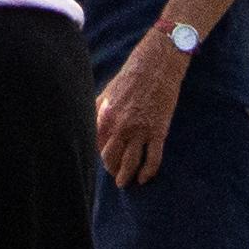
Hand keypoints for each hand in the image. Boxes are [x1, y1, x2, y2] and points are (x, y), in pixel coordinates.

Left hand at [94, 37, 187, 186]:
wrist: (157, 65)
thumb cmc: (130, 76)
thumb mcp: (107, 92)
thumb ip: (98, 110)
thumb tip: (90, 126)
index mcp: (105, 116)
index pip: (96, 145)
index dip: (98, 155)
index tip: (102, 159)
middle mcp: (121, 126)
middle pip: (111, 158)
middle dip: (111, 169)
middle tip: (113, 175)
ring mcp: (141, 130)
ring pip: (131, 163)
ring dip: (126, 176)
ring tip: (124, 182)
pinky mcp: (159, 132)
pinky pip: (153, 158)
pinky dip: (148, 172)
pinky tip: (144, 179)